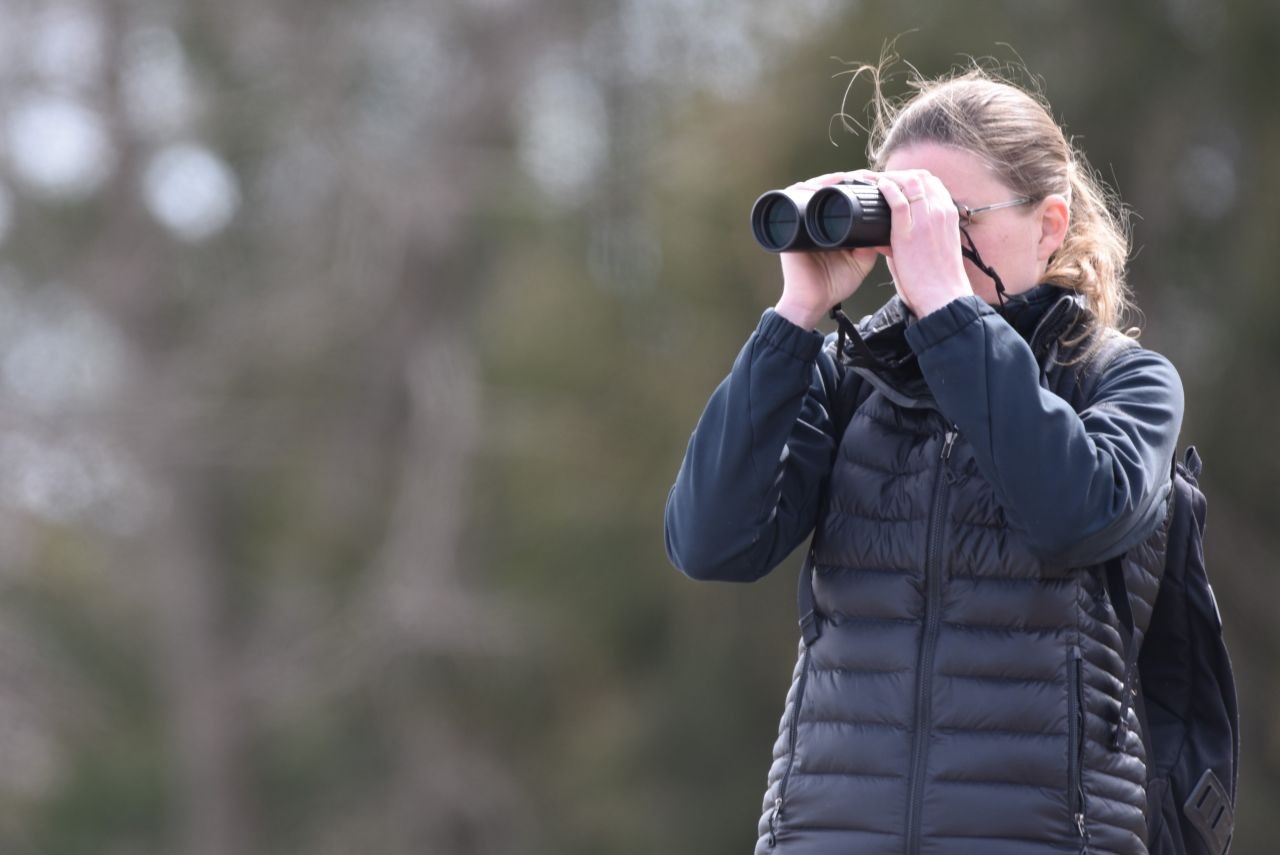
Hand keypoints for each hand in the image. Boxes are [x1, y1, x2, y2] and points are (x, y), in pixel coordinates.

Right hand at [775, 171, 882, 329]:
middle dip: (844, 178)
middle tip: (862, 176)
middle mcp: (813, 221)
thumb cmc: (834, 285)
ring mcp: (800, 222)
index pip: (840, 196)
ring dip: (827, 180)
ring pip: (810, 188)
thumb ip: (871, 244)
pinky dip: (805, 189)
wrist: (812, 302)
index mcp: (829, 226)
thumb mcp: (861, 262)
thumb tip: (887, 224)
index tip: (873, 182)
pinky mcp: (789, 226)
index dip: (854, 185)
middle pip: (825, 188)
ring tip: (845, 178)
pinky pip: (792, 198)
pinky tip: (820, 187)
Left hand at [874, 170, 971, 316]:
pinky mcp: (910, 233)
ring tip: (875, 181)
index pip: (932, 182)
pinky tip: (877, 188)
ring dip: (890, 177)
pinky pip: (899, 201)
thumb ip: (913, 236)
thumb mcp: (932, 248)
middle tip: (881, 179)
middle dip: (899, 174)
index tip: (897, 181)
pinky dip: (886, 189)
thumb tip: (885, 236)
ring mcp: (927, 220)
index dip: (912, 177)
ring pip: (911, 182)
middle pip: (921, 176)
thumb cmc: (938, 279)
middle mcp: (941, 212)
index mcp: (949, 215)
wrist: (944, 297)